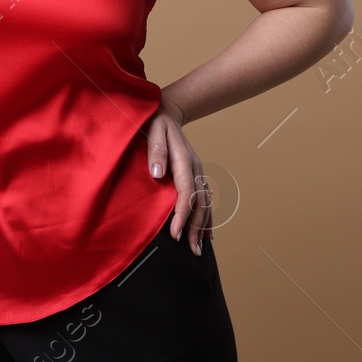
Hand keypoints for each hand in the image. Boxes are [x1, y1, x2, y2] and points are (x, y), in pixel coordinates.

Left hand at [145, 94, 212, 254]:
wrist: (168, 112)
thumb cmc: (155, 122)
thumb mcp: (153, 131)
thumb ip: (155, 150)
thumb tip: (158, 173)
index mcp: (185, 161)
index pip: (186, 193)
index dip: (182, 215)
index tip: (174, 234)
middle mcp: (196, 169)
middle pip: (200, 203)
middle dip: (196, 227)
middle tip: (191, 250)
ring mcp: (198, 172)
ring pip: (206, 203)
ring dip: (203, 226)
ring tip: (199, 248)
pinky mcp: (196, 175)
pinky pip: (205, 199)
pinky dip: (208, 217)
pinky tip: (207, 233)